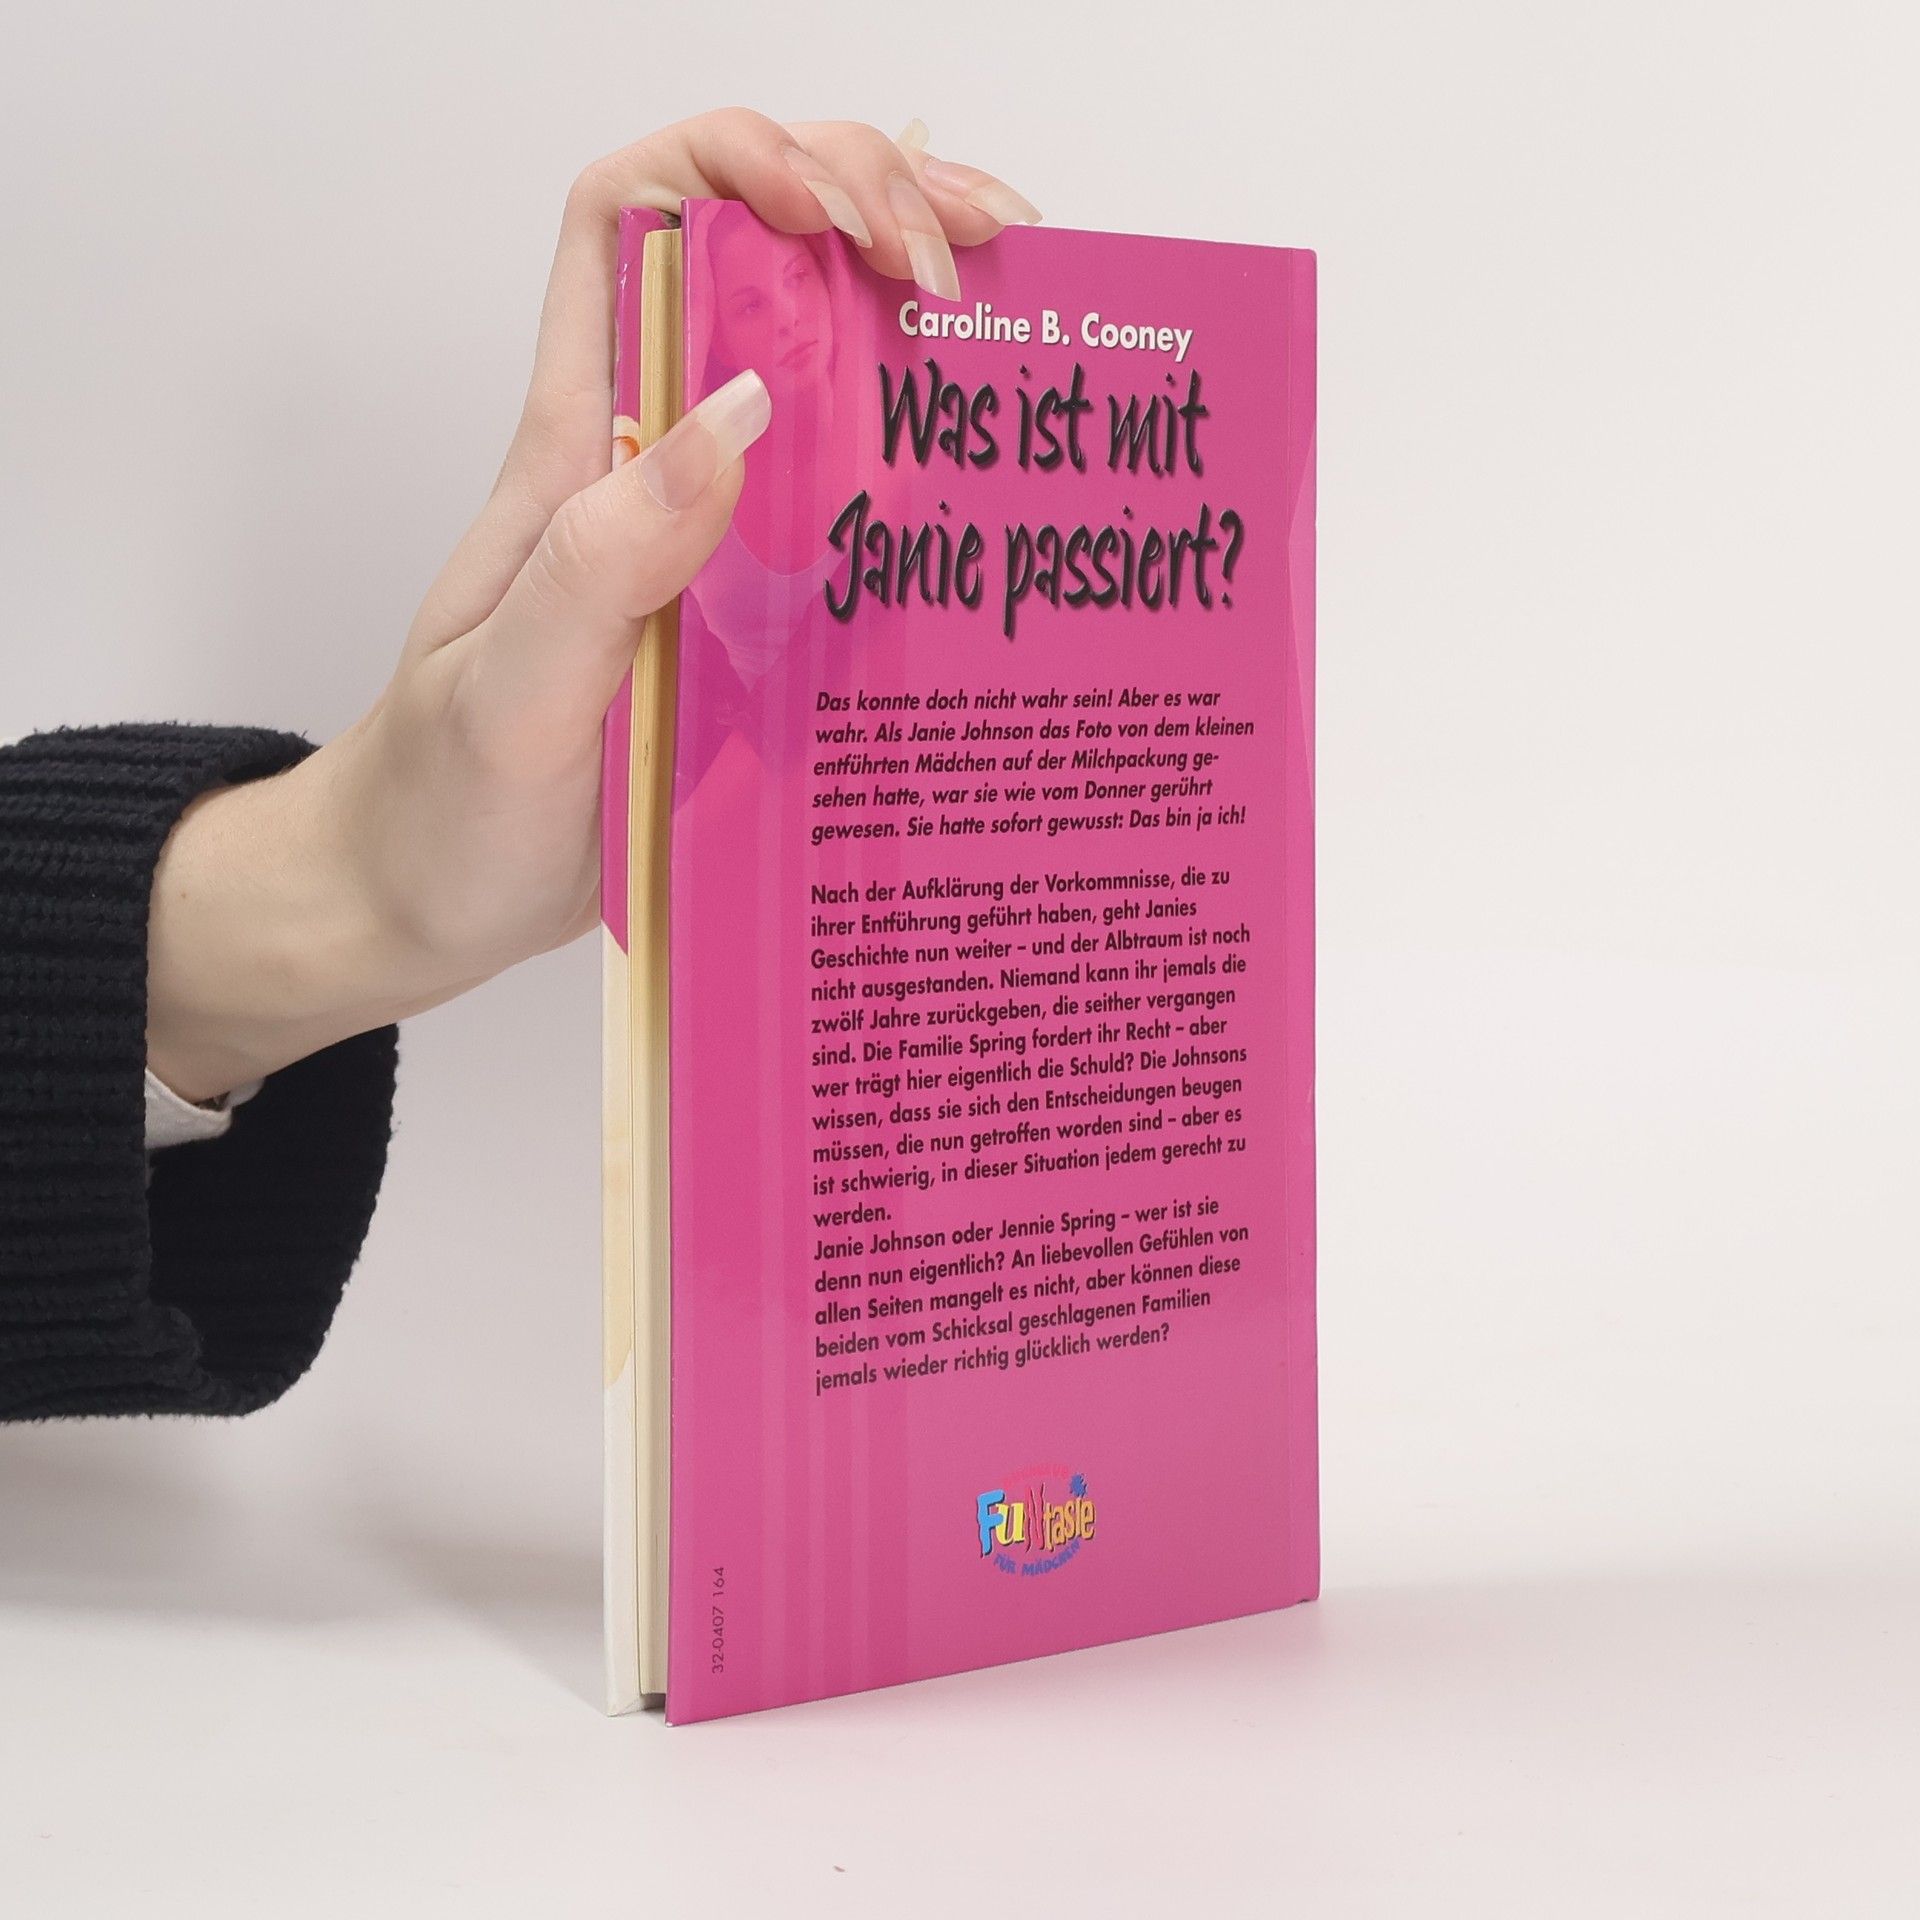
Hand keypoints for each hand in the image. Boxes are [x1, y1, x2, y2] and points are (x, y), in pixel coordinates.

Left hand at [145, 111, 1041, 1102]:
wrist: (425, 902)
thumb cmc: (441, 804)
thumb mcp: (510, 694)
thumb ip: (604, 563)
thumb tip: (740, 409)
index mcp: (576, 452)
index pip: (627, 225)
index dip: (730, 165)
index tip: (837, 215)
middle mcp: (647, 468)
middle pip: (754, 264)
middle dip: (868, 206)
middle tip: (973, 264)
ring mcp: (705, 541)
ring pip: (817, 376)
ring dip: (915, 319)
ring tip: (1019, 319)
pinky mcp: (747, 620)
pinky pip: (845, 511)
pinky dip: (924, 468)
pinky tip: (994, 487)